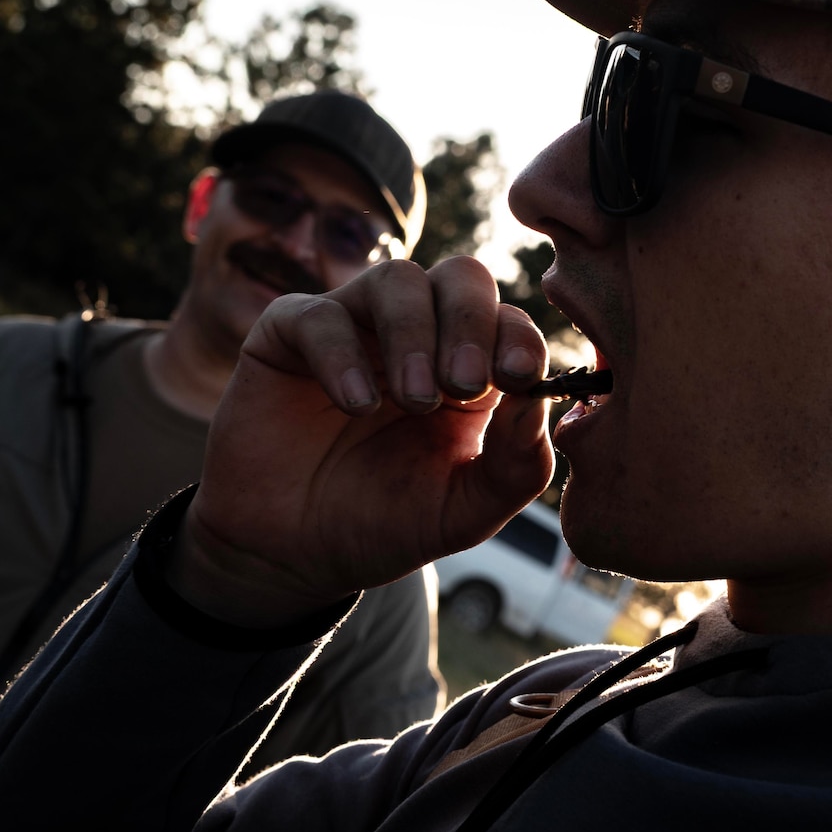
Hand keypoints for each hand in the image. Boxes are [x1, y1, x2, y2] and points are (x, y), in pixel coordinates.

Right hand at [172, 256, 555, 628]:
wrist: (296, 554)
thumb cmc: (387, 523)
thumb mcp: (467, 511)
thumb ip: (517, 465)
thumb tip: (542, 403)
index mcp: (471, 369)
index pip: (509, 322)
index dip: (519, 338)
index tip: (520, 377)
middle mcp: (418, 335)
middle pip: (461, 277)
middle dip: (472, 322)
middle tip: (464, 384)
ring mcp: (354, 327)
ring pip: (397, 279)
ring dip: (414, 333)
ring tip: (413, 398)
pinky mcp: (288, 337)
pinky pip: (319, 315)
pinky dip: (343, 354)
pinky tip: (358, 405)